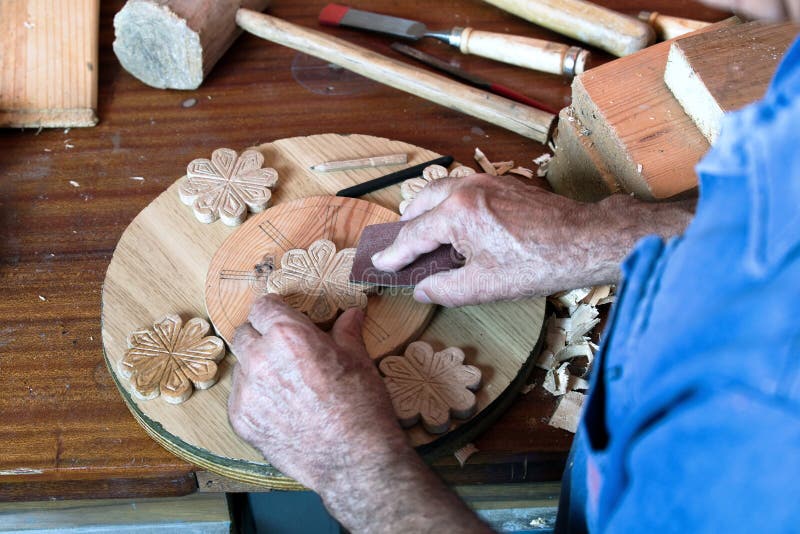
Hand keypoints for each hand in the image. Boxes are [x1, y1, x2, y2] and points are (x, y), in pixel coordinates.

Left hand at [228, 295, 492, 531]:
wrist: (355, 460)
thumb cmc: (362, 406)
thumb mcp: (359, 360)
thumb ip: (346, 332)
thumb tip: (351, 314)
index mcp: (288, 335)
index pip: (263, 306)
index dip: (275, 311)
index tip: (283, 318)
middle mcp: (259, 359)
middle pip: (243, 333)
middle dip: (260, 336)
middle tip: (283, 350)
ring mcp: (246, 392)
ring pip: (241, 366)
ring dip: (256, 368)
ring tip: (285, 384)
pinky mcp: (240, 420)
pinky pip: (240, 396)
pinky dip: (255, 397)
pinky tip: (281, 409)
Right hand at [372, 174, 694, 306]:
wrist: (585, 240)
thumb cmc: (539, 263)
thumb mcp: (485, 286)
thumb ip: (446, 288)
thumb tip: (422, 289)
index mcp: (456, 214)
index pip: (413, 235)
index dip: (395, 254)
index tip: (381, 264)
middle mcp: (466, 190)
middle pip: (421, 203)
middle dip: (409, 227)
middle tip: (402, 250)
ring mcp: (485, 182)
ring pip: (441, 190)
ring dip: (428, 211)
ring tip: (425, 235)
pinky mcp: (502, 183)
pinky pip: (462, 187)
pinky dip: (449, 203)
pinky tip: (458, 223)